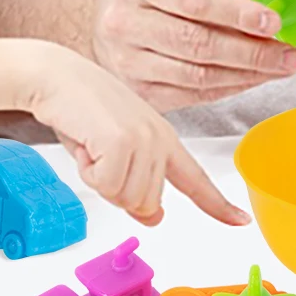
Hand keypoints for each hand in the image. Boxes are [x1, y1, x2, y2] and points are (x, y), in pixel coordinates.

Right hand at [29, 45, 250, 226]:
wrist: (56, 75)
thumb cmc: (80, 109)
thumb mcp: (114, 150)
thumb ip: (137, 183)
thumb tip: (153, 216)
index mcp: (164, 139)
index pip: (196, 179)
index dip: (217, 205)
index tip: (240, 220)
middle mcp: (160, 139)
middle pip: (146, 204)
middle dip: (115, 190)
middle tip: (98, 155)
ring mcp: (144, 139)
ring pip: (126, 199)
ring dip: (99, 180)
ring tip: (92, 145)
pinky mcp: (122, 141)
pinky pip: (105, 186)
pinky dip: (87, 172)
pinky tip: (85, 143)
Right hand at [92, 0, 295, 111]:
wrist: (98, 18)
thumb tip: (263, 19)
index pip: (195, 2)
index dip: (238, 14)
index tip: (272, 22)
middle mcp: (126, 23)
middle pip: (199, 44)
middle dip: (252, 52)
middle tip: (288, 54)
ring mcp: (127, 63)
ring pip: (198, 76)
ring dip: (247, 74)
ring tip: (279, 67)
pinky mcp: (136, 93)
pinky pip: (192, 96)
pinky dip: (228, 88)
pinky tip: (251, 79)